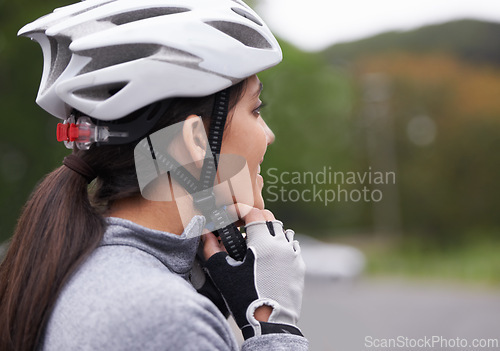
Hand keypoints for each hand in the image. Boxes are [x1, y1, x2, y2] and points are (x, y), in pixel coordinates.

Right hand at [201, 206, 304, 338]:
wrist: (271, 323)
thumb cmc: (246, 298)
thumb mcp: (224, 273)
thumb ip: (212, 249)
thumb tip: (205, 233)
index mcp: (263, 243)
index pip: (253, 212)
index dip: (239, 210)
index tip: (231, 215)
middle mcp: (282, 245)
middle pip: (270, 218)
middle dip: (254, 218)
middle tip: (242, 227)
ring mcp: (293, 255)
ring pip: (282, 231)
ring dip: (268, 231)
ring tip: (255, 243)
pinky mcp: (299, 266)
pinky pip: (291, 246)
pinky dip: (280, 245)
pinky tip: (269, 257)